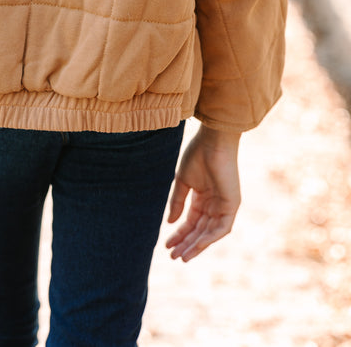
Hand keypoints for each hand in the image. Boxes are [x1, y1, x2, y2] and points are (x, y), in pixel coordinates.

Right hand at [165, 125, 240, 261]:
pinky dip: (209, 238)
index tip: (166, 245)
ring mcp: (224, 206)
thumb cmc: (197, 155)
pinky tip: (196, 244)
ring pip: (209, 233)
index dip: (179, 234)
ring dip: (196, 245)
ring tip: (182, 256)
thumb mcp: (182, 181)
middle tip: (173, 256)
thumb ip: (177, 202)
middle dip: (186, 243)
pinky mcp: (232, 205)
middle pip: (199, 230)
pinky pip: (221, 228)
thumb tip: (170, 223)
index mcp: (202, 197)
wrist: (212, 142)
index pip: (190, 221)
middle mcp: (214, 204)